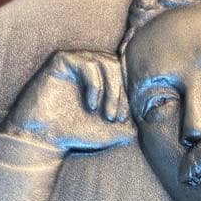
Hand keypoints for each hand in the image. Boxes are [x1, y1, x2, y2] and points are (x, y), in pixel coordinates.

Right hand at [5, 49, 135, 151]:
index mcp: (102, 78)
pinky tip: (91, 106)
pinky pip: (87, 63)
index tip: (124, 118)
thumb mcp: (114, 130)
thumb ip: (135, 121)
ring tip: (106, 114)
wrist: (44, 139)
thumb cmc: (76, 133)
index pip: (125, 73)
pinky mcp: (61, 61)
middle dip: (122, 93)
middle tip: (116, 117)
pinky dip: (95, 85)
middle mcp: (89, 66)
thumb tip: (156, 114)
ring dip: (111, 91)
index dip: (129, 94)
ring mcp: (75, 61)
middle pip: (119, 65)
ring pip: (106, 62)